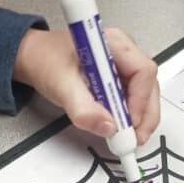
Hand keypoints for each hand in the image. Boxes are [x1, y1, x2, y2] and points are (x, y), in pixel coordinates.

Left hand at [13, 27, 159, 145]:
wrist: (34, 58)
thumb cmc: (45, 61)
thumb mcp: (61, 86)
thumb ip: (83, 108)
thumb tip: (108, 128)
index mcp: (114, 43)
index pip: (143, 72)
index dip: (140, 101)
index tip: (127, 124)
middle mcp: (124, 52)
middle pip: (149, 85)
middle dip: (145, 115)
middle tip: (134, 139)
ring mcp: (123, 65)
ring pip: (145, 94)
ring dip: (140, 118)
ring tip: (126, 138)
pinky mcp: (119, 78)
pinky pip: (133, 98)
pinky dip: (130, 116)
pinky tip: (120, 128)